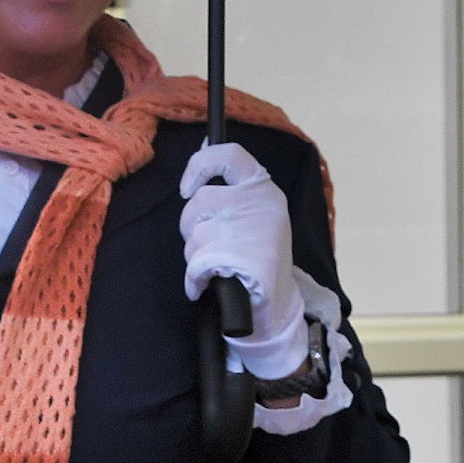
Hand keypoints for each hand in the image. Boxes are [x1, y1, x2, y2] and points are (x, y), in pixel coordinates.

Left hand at [179, 143, 307, 375]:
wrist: (276, 307)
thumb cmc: (257, 259)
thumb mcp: (252, 217)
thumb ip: (228, 192)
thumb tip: (198, 160)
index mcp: (264, 190)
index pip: (230, 155)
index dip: (199, 165)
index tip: (187, 188)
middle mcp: (262, 204)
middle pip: (199, 202)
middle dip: (190, 227)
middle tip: (205, 246)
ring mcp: (257, 231)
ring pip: (195, 235)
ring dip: (194, 256)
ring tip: (215, 268)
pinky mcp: (250, 261)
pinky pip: (199, 263)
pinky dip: (194, 278)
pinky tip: (204, 285)